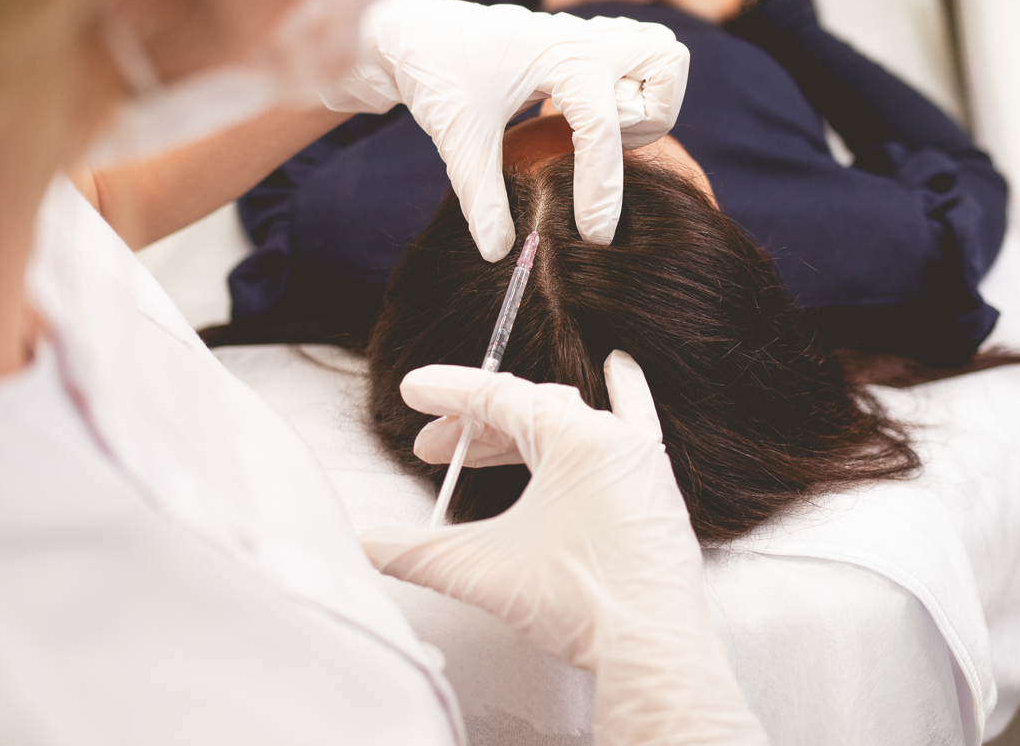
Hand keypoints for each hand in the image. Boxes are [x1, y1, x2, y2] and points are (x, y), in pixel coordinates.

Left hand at [319, 0, 690, 259]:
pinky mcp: (585, 39)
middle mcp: (586, 37)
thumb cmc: (437, 75)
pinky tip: (583, 112)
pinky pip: (641, 55)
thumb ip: (482, 198)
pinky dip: (631, 85)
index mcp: (560, 56)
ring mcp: (589, 32)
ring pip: (664, 56)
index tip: (593, 238)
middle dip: (647, 118)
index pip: (604, 131)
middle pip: (667, 68)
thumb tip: (501, 253)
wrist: (415, 34)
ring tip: (594, 128)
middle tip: (599, 142)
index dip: (603, 193)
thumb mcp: (458, 139)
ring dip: (646, 99)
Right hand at [362, 352, 767, 745]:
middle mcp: (612, 440)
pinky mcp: (652, 492)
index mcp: (576, 439)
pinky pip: (638, 426)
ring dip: (519, 434)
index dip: (447, 393)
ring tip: (482, 450)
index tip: (414, 390)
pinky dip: (627, 395)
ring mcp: (638, 464)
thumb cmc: (584, 603)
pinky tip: (623, 369)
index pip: (498, 397)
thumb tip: (367, 546)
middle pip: (527, 412)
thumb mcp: (483, 570)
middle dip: (472, 427)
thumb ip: (415, 553)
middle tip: (433, 448)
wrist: (650, 650)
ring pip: (568, 425)